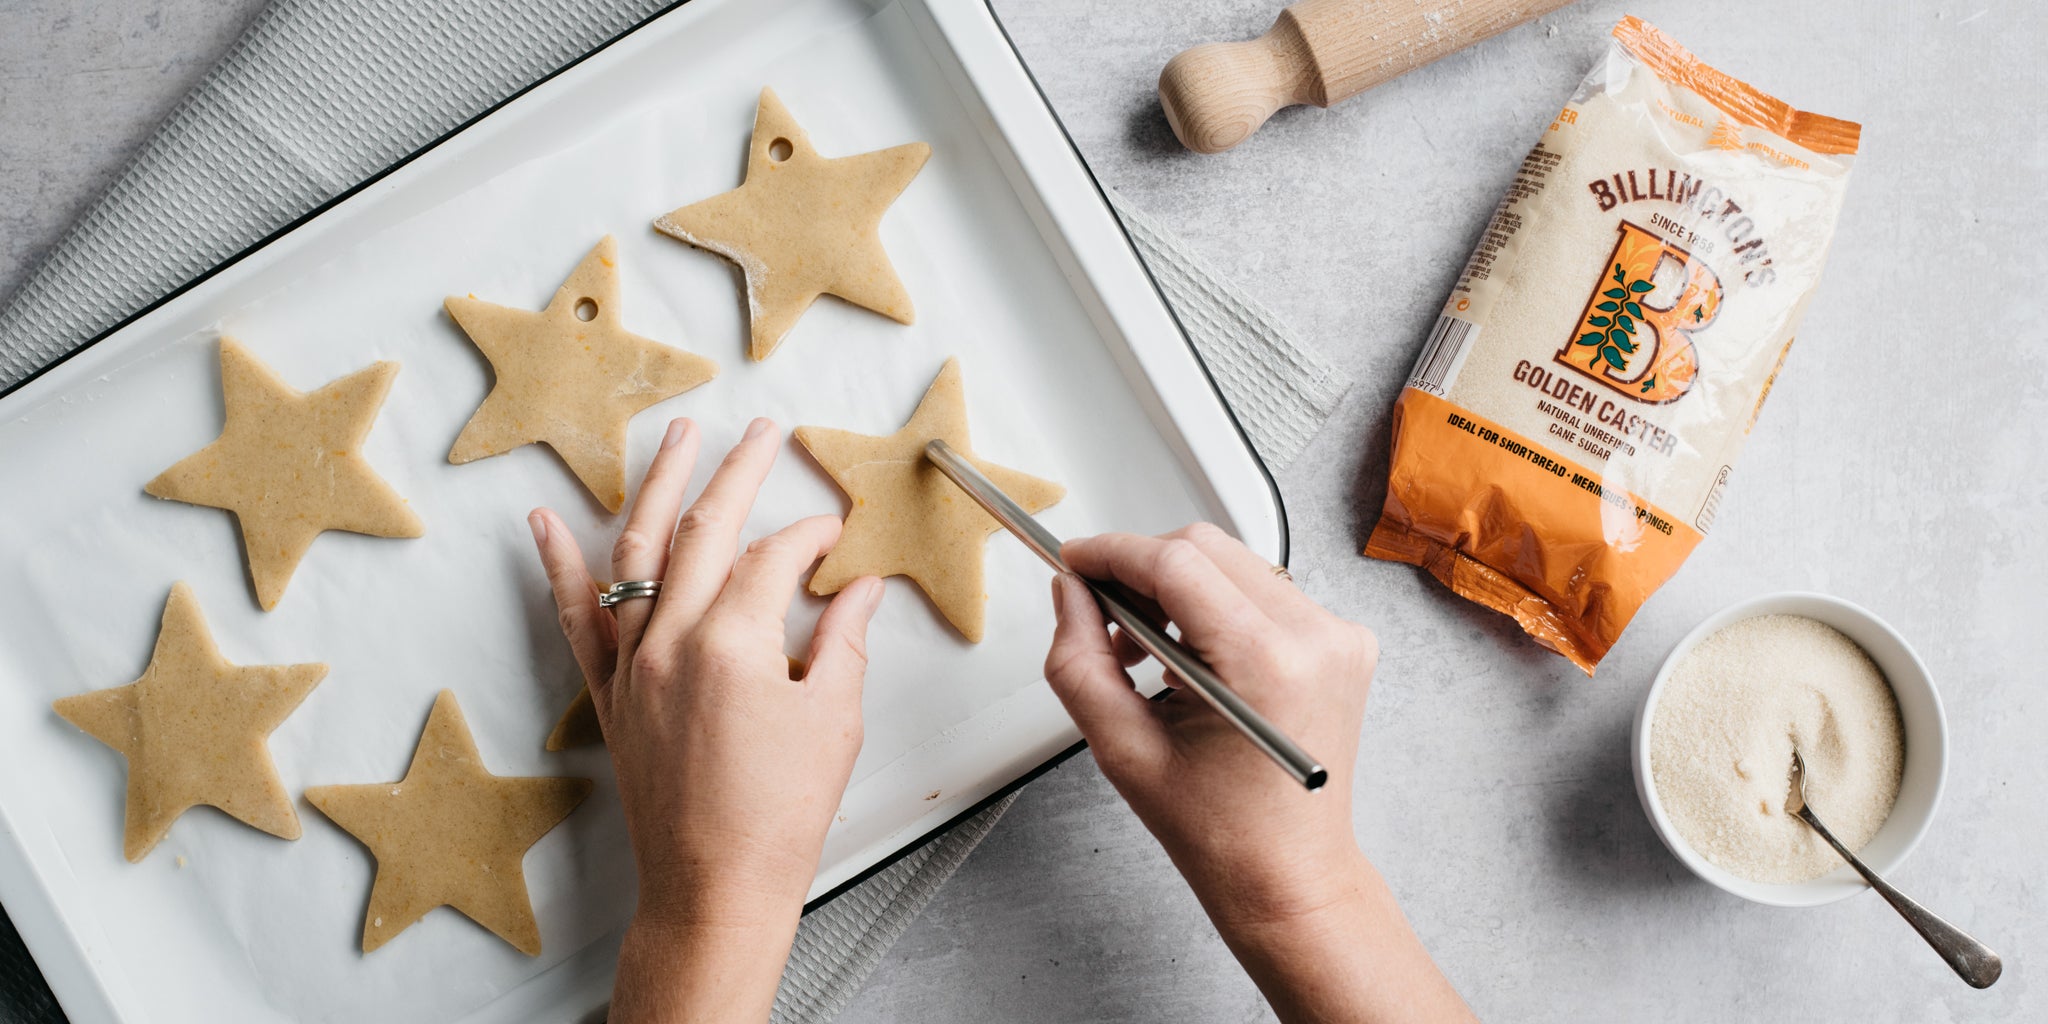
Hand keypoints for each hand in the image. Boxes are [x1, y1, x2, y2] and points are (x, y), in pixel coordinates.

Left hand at [529, 417, 882, 1022]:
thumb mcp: (835, 721)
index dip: (811, 536)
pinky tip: (546, 521)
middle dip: (738, 471)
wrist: (714, 887)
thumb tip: (862, 591)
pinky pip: (577, 616)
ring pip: (638, 553)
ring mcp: (632, 665)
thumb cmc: (778, 816)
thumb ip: (846, 642)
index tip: (835, 534)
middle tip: (763, 430)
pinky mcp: (609, 694)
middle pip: (705, 530)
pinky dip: (560, 565)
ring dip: (657, 487)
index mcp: (732, 643)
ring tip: (675, 437)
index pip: (775, 557)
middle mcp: (671, 641)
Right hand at [1045, 523, 1375, 920]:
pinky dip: (1217, 608)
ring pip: (1234, 562)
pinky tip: (1193, 660)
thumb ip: (1080, 661)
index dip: (1113, 553)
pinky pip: (1263, 590)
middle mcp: (1315, 639)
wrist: (1288, 873)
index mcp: (1266, 664)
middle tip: (1105, 617)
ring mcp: (1337, 637)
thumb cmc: (1221, 830)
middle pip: (1206, 548)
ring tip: (1149, 652)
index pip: (1175, 562)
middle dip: (1143, 570)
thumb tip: (1072, 593)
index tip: (1076, 561)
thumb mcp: (1123, 749)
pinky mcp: (1342, 641)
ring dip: (1179, 590)